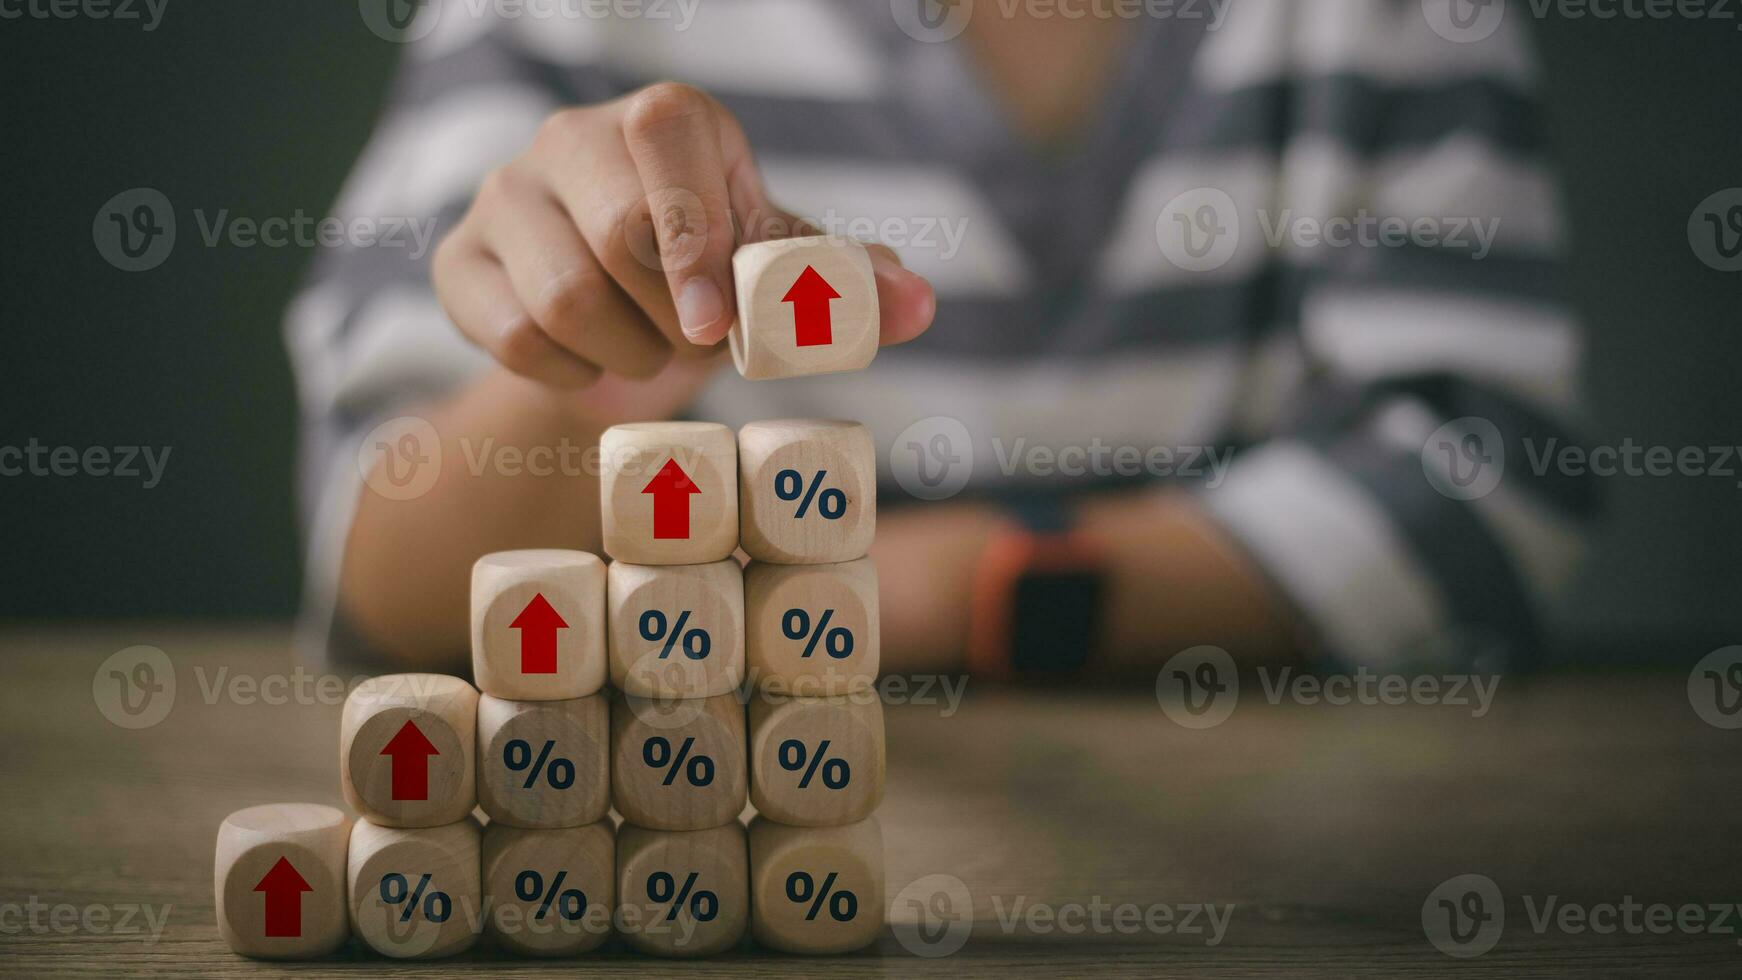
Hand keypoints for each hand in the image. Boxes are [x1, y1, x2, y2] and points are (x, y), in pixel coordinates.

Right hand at [433, 81, 936, 403]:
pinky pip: (512, 336)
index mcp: (662, 119)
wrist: (617, 327)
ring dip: (626, 356)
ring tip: (651, 354)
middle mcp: (570, 137)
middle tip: (696, 342)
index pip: (666, 143)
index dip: (696, 241)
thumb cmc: (710, 279)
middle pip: (618, 234)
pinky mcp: (458, 261)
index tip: (718, 328)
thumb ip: (844, 283)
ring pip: (561, 297)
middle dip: (671, 319)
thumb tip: (918, 305)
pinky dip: (569, 375)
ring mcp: (503, 194)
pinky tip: (593, 366)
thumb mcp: (778, 275)